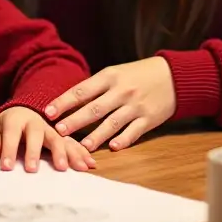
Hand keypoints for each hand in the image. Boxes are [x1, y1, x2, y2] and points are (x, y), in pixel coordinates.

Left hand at [0, 107, 95, 172]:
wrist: (26, 109)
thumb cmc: (9, 124)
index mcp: (17, 119)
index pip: (12, 133)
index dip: (8, 149)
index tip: (6, 167)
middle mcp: (36, 121)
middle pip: (37, 133)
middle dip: (34, 151)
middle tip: (32, 170)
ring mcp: (51, 127)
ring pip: (58, 137)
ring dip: (64, 152)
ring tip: (68, 168)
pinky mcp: (62, 134)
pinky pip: (73, 142)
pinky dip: (81, 152)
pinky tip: (89, 164)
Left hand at [45, 57, 175, 152]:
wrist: (173, 76)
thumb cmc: (138, 75)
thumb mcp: (116, 73)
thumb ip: (96, 87)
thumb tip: (70, 102)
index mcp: (110, 76)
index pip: (81, 90)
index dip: (64, 102)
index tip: (48, 112)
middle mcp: (121, 91)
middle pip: (94, 108)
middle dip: (75, 120)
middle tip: (58, 131)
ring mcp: (135, 105)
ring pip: (112, 122)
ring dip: (96, 135)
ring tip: (82, 145)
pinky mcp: (149, 119)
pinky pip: (134, 131)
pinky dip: (123, 139)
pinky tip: (113, 148)